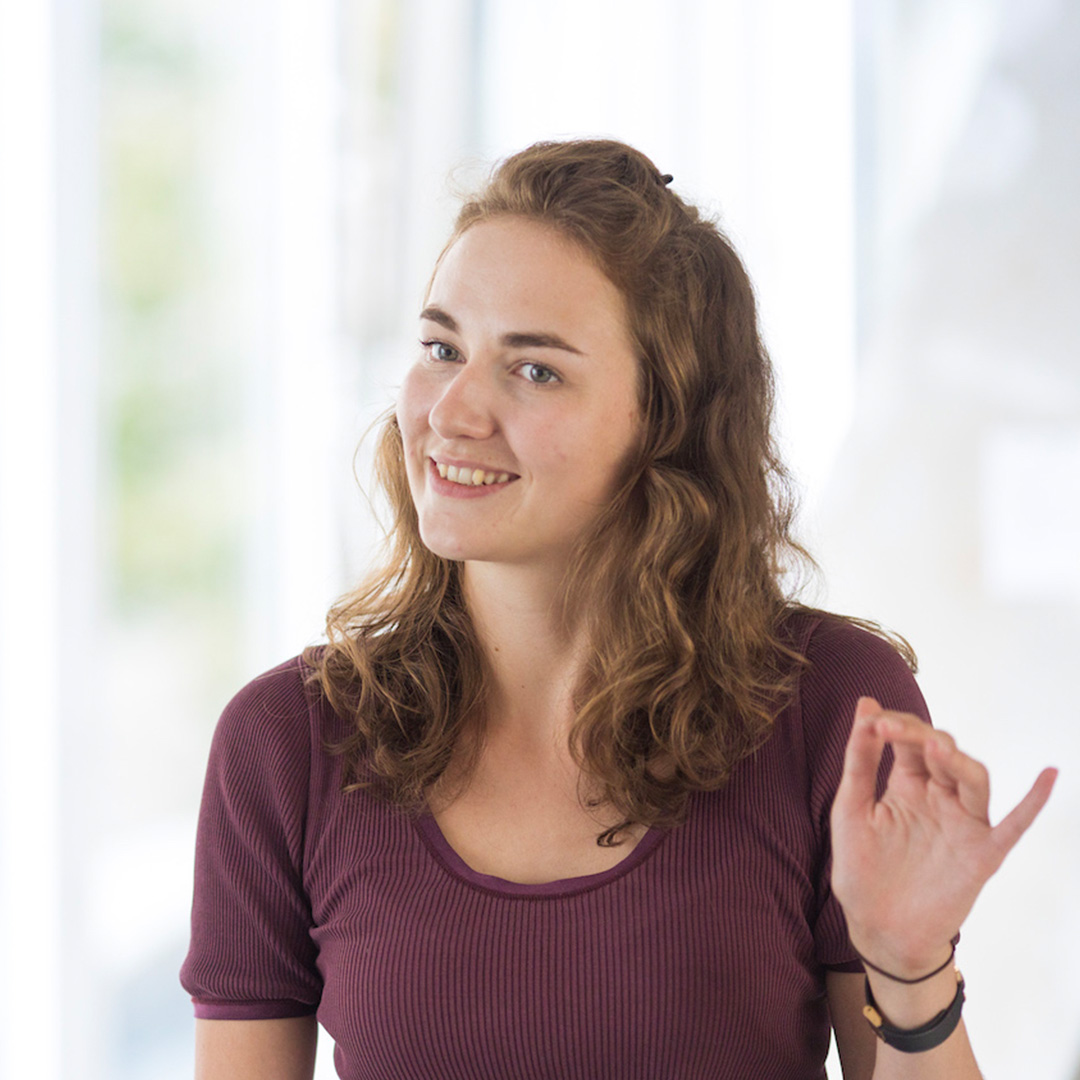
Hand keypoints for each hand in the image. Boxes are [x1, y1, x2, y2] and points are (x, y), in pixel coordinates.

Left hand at [829, 697, 1056, 976]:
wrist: (876, 928)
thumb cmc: (862, 868)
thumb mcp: (851, 808)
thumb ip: (860, 759)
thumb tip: (866, 704)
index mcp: (907, 784)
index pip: (911, 741)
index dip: (896, 726)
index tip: (873, 721)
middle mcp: (939, 798)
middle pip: (943, 753)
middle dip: (919, 736)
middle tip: (891, 729)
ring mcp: (963, 825)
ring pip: (974, 780)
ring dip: (957, 761)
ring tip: (936, 746)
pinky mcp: (981, 855)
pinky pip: (1014, 826)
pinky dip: (1033, 802)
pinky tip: (1048, 776)